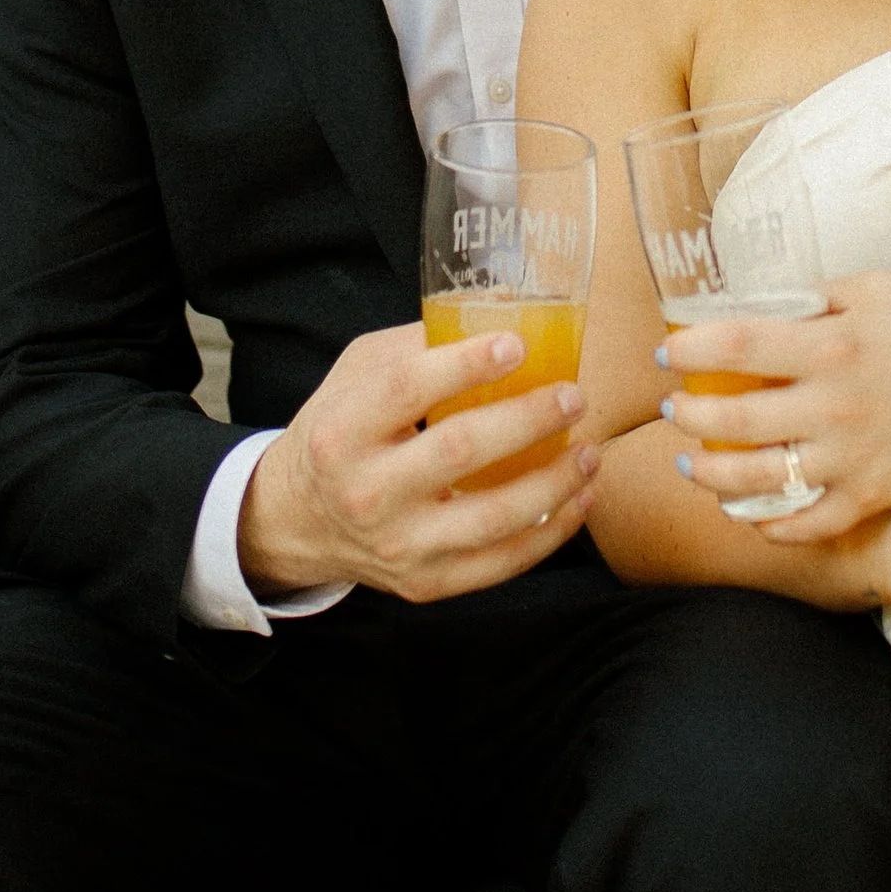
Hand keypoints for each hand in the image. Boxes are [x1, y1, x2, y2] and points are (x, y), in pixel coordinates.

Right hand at [237, 322, 601, 605]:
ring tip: (591, 451)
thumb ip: (417, 346)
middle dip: (528, 420)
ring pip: (493, 517)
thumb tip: (500, 309)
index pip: (407, 390)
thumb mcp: (357, 376)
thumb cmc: (340, 432)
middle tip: (573, 396)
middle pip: (460, 451)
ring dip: (555, 482)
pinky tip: (579, 500)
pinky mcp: (426, 583)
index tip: (517, 344)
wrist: (299, 521)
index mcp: (344, 431)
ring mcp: (399, 545)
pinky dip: (550, 533)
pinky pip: (501, 564)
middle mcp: (366, 492)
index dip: (466, 365)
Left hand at [658, 270, 890, 537]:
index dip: (688, 352)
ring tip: (692, 463)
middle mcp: (835, 405)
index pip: (736, 346)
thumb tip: (757, 305)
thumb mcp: (873, 288)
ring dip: (710, 474)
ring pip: (756, 480)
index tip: (667, 357)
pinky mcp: (872, 494)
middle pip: (732, 419)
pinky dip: (769, 524)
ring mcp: (852, 457)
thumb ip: (813, 297)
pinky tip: (748, 512)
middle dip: (687, 416)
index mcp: (832, 344)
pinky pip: (806, 522)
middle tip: (673, 410)